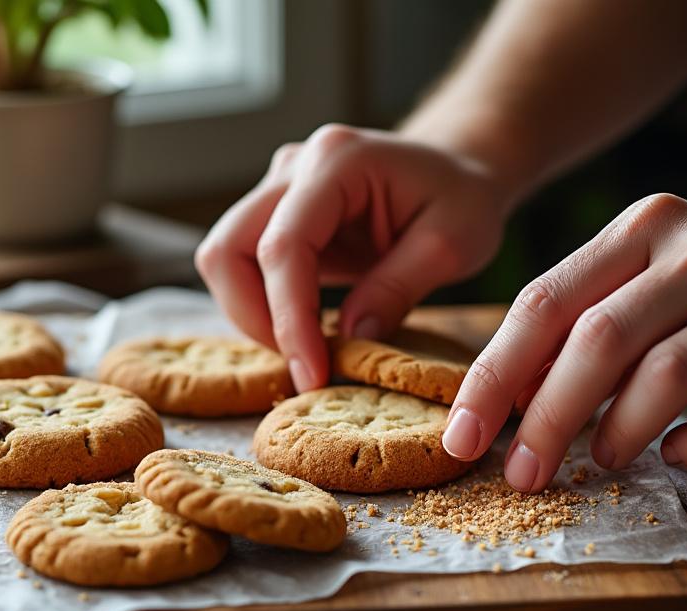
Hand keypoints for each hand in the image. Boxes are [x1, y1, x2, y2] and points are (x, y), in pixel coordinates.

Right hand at [195, 124, 509, 390]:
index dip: (289, 318)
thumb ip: (399, 287)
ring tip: (306, 349)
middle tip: (305, 365)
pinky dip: (263, 307)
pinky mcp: (275, 216)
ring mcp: (277, 188)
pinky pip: (243, 267)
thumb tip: (350, 338)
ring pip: (224, 259)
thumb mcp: (454, 244)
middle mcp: (294, 167)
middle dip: (255, 319)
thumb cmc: (463, 198)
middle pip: (228, 249)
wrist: (455, 169)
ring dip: (252, 315)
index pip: (284, 246)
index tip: (311, 374)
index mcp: (338, 161)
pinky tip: (304, 331)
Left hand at [443, 193, 686, 490]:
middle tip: (520, 473)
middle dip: (545, 417)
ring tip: (599, 464)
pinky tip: (678, 457)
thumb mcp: (666, 279)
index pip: (547, 300)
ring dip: (617, 432)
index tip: (461, 434)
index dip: (495, 375)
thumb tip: (509, 397)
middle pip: (598, 339)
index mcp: (649, 227)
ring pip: (667, 374)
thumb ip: (592, 321)